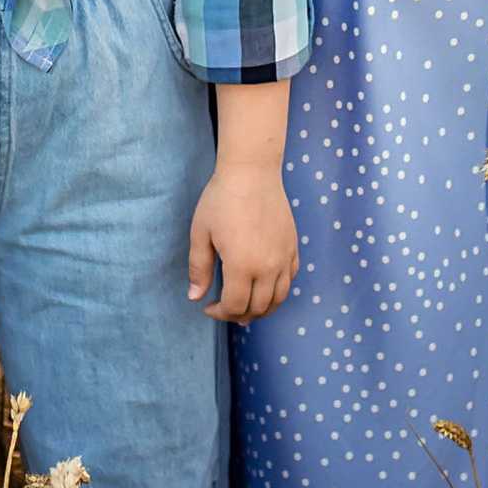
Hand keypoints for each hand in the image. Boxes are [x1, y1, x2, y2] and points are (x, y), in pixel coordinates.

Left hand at [188, 164, 299, 322]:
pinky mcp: (293, 248)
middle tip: (224, 309)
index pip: (235, 306)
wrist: (252, 172)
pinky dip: (276, 292)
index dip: (220, 313)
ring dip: (261, 310)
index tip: (208, 306)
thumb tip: (195, 298)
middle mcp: (268, 267)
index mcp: (242, 265)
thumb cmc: (222, 199)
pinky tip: (263, 288)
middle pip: (257, 308)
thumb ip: (199, 269)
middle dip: (238, 315)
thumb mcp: (201, 234)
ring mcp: (284, 258)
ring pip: (278, 299)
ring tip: (245, 308)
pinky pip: (289, 281)